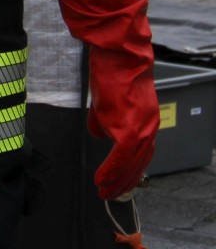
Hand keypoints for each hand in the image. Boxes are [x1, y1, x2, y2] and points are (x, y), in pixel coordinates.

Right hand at [56, 0, 158, 198]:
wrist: (118, 53)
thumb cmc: (111, 69)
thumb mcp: (107, 98)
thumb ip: (105, 119)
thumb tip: (100, 134)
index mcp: (145, 119)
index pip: (140, 153)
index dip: (129, 169)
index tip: (118, 182)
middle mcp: (148, 127)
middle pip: (139, 163)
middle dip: (125, 182)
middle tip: (111, 195)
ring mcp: (140, 128)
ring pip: (132, 165)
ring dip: (117, 181)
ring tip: (104, 192)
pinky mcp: (128, 127)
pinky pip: (120, 158)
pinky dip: (111, 171)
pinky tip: (102, 181)